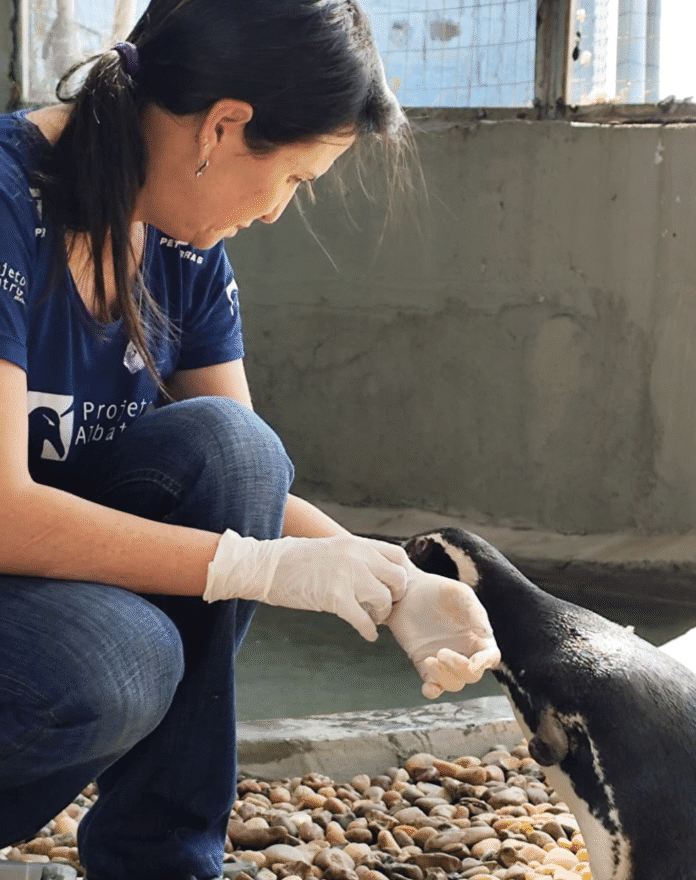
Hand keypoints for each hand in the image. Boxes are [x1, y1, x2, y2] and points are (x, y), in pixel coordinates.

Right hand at [204, 531, 408, 640]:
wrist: (266, 566)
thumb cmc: (294, 559)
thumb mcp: (331, 547)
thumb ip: (354, 556)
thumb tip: (372, 570)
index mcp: (356, 543)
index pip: (398, 556)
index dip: (399, 575)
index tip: (391, 587)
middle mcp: (357, 557)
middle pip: (398, 579)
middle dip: (394, 596)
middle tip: (382, 605)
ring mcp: (347, 576)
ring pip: (384, 600)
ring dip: (381, 614)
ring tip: (371, 618)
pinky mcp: (335, 598)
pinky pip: (364, 620)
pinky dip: (369, 631)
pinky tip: (367, 634)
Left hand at [387, 562, 499, 697]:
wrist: (405, 591)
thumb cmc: (436, 589)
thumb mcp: (459, 593)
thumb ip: (475, 612)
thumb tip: (487, 635)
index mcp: (477, 636)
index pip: (490, 657)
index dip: (485, 663)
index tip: (474, 662)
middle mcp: (463, 651)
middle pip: (472, 674)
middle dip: (461, 669)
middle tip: (442, 653)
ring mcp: (443, 660)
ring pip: (454, 683)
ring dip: (445, 678)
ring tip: (430, 659)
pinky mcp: (424, 663)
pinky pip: (433, 687)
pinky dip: (433, 691)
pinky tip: (428, 686)